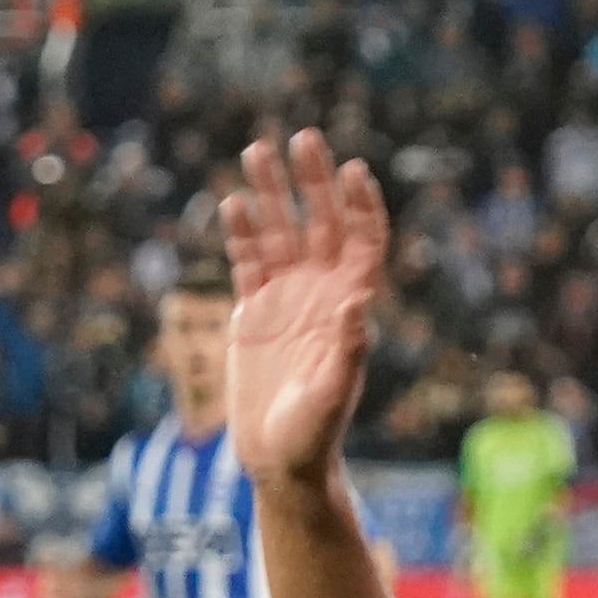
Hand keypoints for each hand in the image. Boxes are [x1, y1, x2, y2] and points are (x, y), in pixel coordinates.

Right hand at [218, 131, 384, 485]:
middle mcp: (321, 294)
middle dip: (313, 181)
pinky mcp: (253, 310)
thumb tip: (358, 303)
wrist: (280, 460)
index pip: (363, 243)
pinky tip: (233, 203)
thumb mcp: (331, 395)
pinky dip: (242, 232)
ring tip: (256, 150)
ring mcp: (287, 298)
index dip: (362, 206)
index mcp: (350, 308)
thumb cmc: (314, 435)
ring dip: (271, 192)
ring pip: (280, 232)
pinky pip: (248, 260)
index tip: (354, 170)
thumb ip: (347, 351)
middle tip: (302, 137)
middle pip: (321, 223)